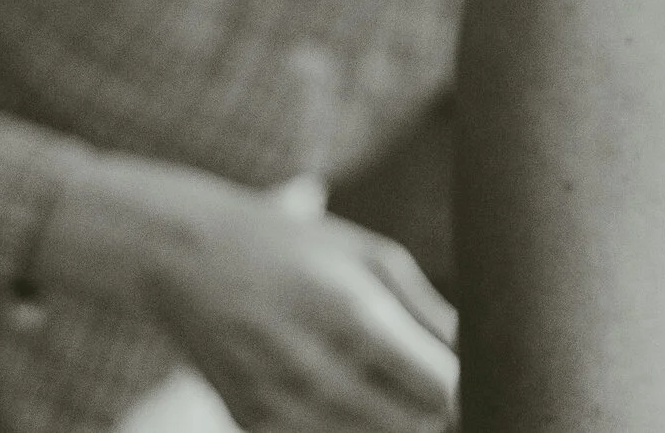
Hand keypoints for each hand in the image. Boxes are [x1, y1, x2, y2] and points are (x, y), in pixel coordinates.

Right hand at [140, 187, 457, 432]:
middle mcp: (314, 373)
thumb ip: (433, 315)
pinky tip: (341, 394)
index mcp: (353, 318)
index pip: (441, 393)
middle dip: (430, 409)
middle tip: (421, 378)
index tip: (456, 372)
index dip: (461, 389)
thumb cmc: (295, 248)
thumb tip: (479, 361)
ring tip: (380, 382)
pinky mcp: (253, 429)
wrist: (185, 257)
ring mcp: (279, 410)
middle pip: (413, 428)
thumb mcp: (372, 258)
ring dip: (390, 422)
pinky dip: (346, 428)